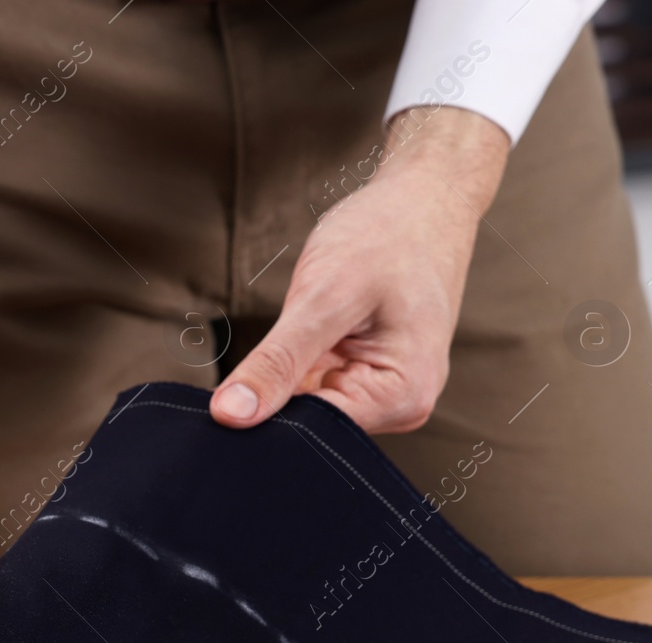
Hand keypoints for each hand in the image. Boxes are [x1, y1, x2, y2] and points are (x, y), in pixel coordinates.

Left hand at [210, 106, 510, 433]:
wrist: (422, 197)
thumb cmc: (387, 236)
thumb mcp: (324, 297)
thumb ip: (277, 362)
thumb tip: (231, 415)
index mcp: (402, 398)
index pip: (311, 436)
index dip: (265, 418)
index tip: (229, 398)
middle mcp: (400, 406)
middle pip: (310, 427)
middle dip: (276, 398)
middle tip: (270, 346)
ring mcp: (383, 391)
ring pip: (305, 406)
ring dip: (286, 376)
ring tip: (304, 327)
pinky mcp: (364, 374)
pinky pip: (313, 385)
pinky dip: (295, 364)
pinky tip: (304, 334)